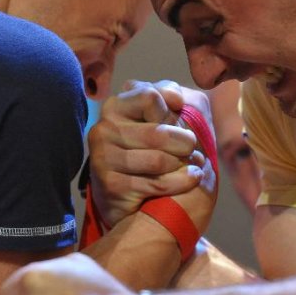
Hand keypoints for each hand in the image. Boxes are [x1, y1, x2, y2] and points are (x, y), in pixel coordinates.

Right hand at [89, 80, 205, 225]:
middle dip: (185, 143)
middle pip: (158, 132)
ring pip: (158, 160)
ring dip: (183, 165)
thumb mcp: (159, 116)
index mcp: (115, 107)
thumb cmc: (152, 150)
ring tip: (191, 166)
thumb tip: (177, 98)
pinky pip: (155, 183)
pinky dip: (180, 183)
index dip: (171, 111)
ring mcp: (103, 158)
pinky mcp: (110, 185)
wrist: (135, 199)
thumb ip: (166, 95)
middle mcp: (104, 129)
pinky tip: (189, 180)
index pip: (150, 97)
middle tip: (192, 150)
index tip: (178, 122)